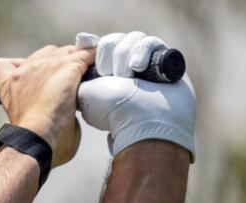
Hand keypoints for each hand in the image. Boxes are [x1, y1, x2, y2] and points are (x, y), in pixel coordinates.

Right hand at [0, 44, 93, 166]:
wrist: (38, 138)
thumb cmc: (32, 141)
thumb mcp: (22, 118)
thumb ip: (35, 105)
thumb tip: (56, 110)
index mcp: (8, 85)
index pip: (3, 64)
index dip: (20, 66)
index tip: (33, 76)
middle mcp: (24, 70)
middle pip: (44, 54)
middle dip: (56, 63)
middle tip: (67, 81)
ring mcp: (46, 66)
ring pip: (67, 51)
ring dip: (76, 61)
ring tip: (86, 76)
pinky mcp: (67, 66)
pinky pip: (87, 54)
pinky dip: (94, 59)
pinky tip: (99, 67)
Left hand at [74, 31, 196, 159]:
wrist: (143, 120)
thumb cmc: (113, 110)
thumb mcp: (85, 93)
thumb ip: (81, 73)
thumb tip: (81, 55)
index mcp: (104, 74)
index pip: (98, 46)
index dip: (94, 47)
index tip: (89, 52)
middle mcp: (124, 67)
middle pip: (115, 40)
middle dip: (110, 53)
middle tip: (111, 75)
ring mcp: (145, 63)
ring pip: (132, 38)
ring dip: (125, 54)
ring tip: (128, 75)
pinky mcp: (164, 60)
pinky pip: (152, 42)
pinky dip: (143, 50)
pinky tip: (138, 66)